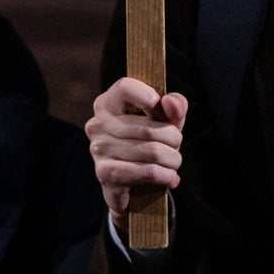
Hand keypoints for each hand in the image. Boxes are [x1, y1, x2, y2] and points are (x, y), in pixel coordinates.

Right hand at [88, 77, 188, 219]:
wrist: (134, 187)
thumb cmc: (149, 145)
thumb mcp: (165, 122)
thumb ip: (174, 107)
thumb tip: (170, 102)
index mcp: (107, 104)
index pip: (125, 87)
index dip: (150, 98)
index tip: (163, 114)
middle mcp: (97, 124)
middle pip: (149, 127)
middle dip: (174, 139)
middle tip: (176, 147)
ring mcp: (98, 150)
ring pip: (153, 151)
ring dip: (173, 160)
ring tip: (173, 163)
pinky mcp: (105, 174)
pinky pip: (148, 172)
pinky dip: (167, 176)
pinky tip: (170, 178)